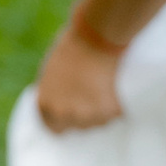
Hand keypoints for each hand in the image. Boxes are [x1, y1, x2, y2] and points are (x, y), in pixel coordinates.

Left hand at [35, 17, 125, 132]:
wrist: (97, 36)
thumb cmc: (73, 46)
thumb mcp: (52, 71)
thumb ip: (53, 92)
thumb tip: (59, 101)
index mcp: (47, 106)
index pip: (54, 128)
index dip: (64, 120)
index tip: (74, 112)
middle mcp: (66, 115)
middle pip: (78, 126)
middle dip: (85, 115)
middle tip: (92, 96)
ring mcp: (89, 116)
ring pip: (99, 121)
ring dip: (101, 111)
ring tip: (104, 87)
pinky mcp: (110, 113)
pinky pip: (116, 114)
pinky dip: (117, 105)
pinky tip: (116, 87)